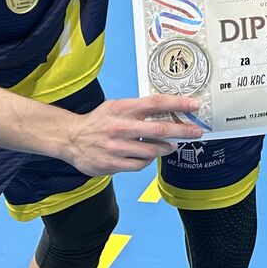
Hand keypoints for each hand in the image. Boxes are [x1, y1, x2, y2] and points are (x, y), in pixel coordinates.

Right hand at [61, 93, 203, 175]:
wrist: (71, 138)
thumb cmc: (99, 121)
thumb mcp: (117, 106)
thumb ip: (140, 109)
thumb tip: (170, 110)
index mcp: (123, 108)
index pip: (156, 103)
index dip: (178, 103)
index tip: (195, 105)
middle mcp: (121, 126)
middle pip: (160, 129)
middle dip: (183, 131)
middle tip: (196, 132)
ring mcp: (116, 146)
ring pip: (152, 150)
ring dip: (166, 148)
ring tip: (171, 146)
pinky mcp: (112, 163)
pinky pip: (140, 164)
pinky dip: (148, 160)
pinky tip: (148, 156)